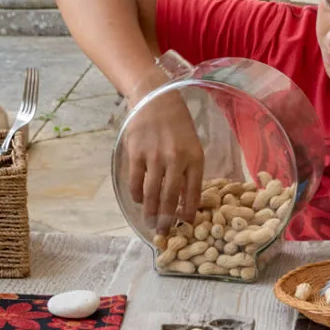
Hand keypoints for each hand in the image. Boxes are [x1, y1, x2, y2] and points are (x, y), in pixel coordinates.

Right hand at [124, 89, 203, 233]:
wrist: (156, 99)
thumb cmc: (177, 124)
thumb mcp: (192, 145)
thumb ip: (189, 170)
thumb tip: (185, 199)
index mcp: (194, 157)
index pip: (193, 192)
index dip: (189, 211)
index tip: (185, 224)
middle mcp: (176, 159)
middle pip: (170, 197)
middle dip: (167, 218)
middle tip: (163, 231)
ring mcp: (154, 156)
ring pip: (151, 193)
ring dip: (150, 212)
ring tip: (150, 222)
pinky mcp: (136, 153)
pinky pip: (135, 182)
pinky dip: (136, 194)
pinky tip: (137, 200)